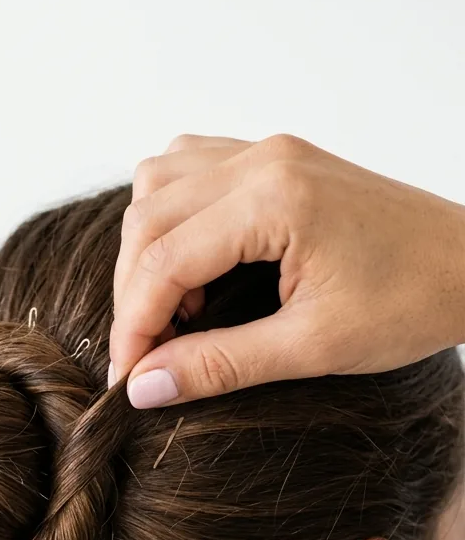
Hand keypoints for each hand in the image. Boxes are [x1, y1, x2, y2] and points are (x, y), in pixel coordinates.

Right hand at [110, 133, 464, 405]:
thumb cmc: (410, 302)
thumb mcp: (311, 348)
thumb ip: (219, 365)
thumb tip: (143, 388)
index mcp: (275, 200)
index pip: (161, 259)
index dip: (133, 325)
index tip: (129, 379)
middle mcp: (264, 160)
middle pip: (146, 218)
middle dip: (133, 293)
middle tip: (148, 356)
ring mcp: (269, 151)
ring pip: (157, 184)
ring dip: (146, 250)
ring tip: (175, 311)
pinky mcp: (276, 158)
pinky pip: (189, 168)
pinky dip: (171, 217)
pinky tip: (193, 265)